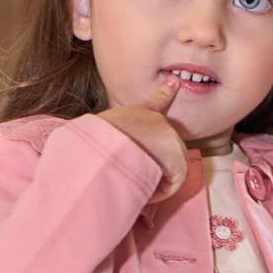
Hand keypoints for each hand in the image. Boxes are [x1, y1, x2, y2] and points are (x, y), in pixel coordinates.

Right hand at [95, 73, 191, 201]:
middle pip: (167, 149)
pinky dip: (160, 192)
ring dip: (156, 180)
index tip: (175, 81)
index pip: (157, 100)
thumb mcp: (102, 134)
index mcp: (139, 112)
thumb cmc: (95, 144)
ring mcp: (170, 137)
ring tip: (134, 184)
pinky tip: (145, 192)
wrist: (103, 148)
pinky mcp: (177, 157)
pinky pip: (173, 183)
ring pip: (171, 168)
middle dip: (158, 166)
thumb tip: (113, 160)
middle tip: (135, 178)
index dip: (166, 91)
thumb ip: (115, 139)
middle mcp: (158, 121)